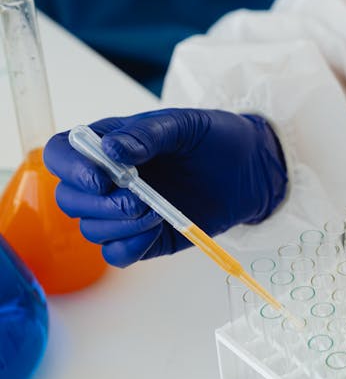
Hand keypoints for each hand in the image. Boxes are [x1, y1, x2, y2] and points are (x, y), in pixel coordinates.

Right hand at [43, 109, 286, 266]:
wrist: (250, 170)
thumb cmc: (215, 139)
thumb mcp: (184, 124)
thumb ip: (147, 134)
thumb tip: (113, 150)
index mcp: (108, 143)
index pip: (61, 154)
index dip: (70, 168)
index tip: (101, 178)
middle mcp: (107, 179)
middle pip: (69, 199)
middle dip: (99, 204)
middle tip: (138, 199)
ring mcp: (123, 211)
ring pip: (91, 230)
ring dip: (119, 226)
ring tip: (156, 212)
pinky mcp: (143, 238)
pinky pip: (116, 254)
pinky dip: (129, 247)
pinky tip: (154, 231)